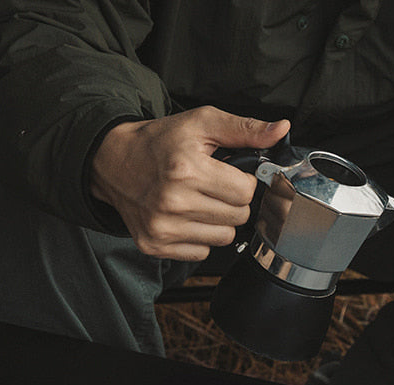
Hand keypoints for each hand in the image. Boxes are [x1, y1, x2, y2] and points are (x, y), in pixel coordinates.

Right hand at [91, 107, 290, 260]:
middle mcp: (173, 202)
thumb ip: (244, 129)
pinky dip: (199, 237)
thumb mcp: (201, 123)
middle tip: (213, 187)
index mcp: (187, 170)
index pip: (245, 192)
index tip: (227, 174)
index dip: (242, 181)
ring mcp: (163, 228)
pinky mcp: (155, 245)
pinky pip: (201, 252)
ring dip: (218, 221)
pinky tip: (186, 218)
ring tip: (199, 202)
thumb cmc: (159, 143)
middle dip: (232, 202)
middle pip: (238, 218)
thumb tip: (280, 131)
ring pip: (223, 238)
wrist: (113, 163)